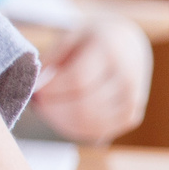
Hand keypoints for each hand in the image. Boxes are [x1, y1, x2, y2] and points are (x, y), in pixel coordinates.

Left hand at [30, 13, 150, 143]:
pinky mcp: (132, 117)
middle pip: (83, 106)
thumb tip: (38, 84)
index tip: (35, 89)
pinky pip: (97, 132)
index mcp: (110, 52)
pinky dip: (74, 129)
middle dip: (52, 109)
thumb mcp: (71, 36)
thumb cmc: (91, 42)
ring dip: (60, 121)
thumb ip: (53, 57)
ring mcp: (132, 100)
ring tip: (47, 109)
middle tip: (37, 103)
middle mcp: (127, 78)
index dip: (51, 89)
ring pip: (89, 123)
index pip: (77, 79)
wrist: (128, 46)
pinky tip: (62, 117)